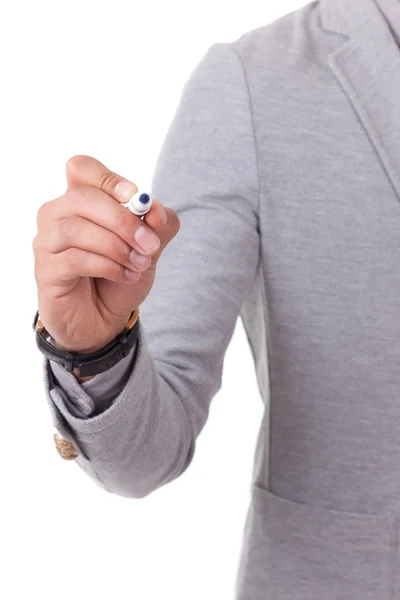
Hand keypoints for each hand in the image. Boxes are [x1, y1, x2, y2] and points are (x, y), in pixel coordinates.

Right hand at [33, 155, 179, 352]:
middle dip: (123, 220)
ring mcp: (47, 242)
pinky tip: (126, 275)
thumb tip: (155, 209)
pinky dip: (107, 266)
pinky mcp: (45, 270)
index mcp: (81, 199)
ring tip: (139, 264)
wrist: (104, 319)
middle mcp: (57, 214)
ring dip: (116, 246)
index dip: (109, 178)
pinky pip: (74, 260)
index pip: (82, 168)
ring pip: (76, 229)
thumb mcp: (149, 249)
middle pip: (83, 197)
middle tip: (149, 243)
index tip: (137, 197)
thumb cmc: (120, 275)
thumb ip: (159, 226)